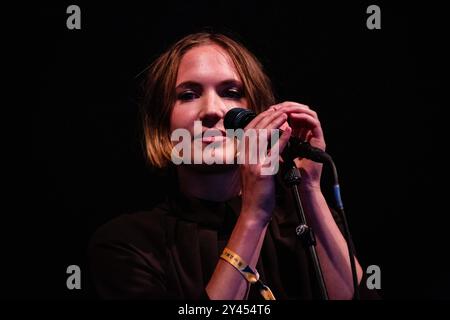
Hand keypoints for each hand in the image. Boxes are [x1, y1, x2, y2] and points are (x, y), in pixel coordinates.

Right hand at [238, 107, 291, 224]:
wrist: (253, 212)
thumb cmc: (256, 193)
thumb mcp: (253, 170)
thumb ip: (257, 156)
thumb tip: (265, 142)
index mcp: (242, 157)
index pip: (249, 131)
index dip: (260, 119)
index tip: (271, 111)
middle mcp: (244, 158)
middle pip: (255, 130)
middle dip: (268, 117)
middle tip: (280, 109)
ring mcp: (251, 164)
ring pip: (262, 137)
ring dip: (274, 123)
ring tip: (285, 115)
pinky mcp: (262, 172)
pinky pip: (272, 151)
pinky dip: (281, 139)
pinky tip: (288, 131)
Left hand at [269, 101, 325, 190]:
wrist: (299, 189)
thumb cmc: (287, 175)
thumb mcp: (274, 156)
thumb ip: (271, 145)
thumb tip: (257, 133)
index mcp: (297, 138)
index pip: (291, 118)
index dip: (280, 112)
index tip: (269, 109)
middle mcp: (307, 135)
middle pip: (301, 113)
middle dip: (288, 107)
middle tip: (278, 105)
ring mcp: (315, 138)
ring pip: (309, 114)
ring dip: (296, 109)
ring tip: (285, 108)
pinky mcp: (320, 142)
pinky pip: (314, 124)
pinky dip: (305, 117)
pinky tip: (294, 116)